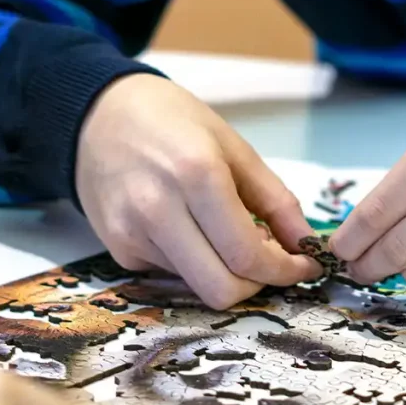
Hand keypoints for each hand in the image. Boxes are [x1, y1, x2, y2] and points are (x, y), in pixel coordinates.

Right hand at [76, 74, 320, 308]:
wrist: (97, 115)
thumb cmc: (173, 122)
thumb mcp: (234, 147)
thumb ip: (276, 200)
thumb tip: (307, 245)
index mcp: (196, 175)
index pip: (248, 255)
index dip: (285, 271)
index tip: (305, 266)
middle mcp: (158, 210)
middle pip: (221, 290)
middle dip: (257, 284)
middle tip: (271, 261)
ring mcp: (131, 234)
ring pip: (198, 285)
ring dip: (226, 271)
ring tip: (228, 234)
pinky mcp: (116, 249)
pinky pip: (172, 275)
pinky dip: (195, 262)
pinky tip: (191, 229)